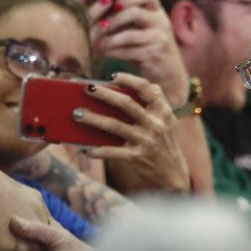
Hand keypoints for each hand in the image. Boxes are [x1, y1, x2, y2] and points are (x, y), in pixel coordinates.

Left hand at [77, 73, 189, 193]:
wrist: (173, 174)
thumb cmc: (163, 142)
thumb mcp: (165, 122)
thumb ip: (151, 106)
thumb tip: (116, 92)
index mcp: (163, 111)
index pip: (147, 89)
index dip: (130, 80)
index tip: (113, 76)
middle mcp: (155, 124)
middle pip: (126, 104)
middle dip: (105, 94)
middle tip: (87, 89)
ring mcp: (146, 141)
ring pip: (115, 126)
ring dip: (93, 119)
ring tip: (77, 114)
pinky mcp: (137, 157)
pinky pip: (113, 152)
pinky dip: (98, 150)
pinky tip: (85, 149)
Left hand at [91, 0, 189, 106]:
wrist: (169, 76)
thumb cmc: (149, 51)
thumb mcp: (143, 31)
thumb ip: (128, 20)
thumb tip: (98, 10)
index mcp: (159, 13)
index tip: (114, 5)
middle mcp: (162, 23)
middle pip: (134, 13)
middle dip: (113, 20)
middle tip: (99, 27)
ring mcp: (160, 39)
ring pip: (129, 34)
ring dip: (110, 39)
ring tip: (97, 42)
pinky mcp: (154, 55)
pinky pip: (129, 51)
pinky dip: (114, 52)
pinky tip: (104, 53)